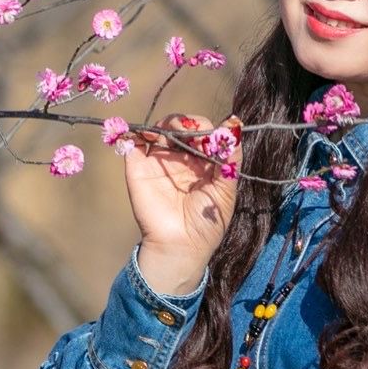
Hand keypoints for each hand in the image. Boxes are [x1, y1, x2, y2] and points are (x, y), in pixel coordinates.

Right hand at [121, 113, 240, 291]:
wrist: (179, 245)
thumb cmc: (207, 222)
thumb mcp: (226, 188)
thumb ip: (230, 157)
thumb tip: (235, 123)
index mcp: (204, 163)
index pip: (204, 133)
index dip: (205, 129)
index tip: (209, 138)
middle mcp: (181, 159)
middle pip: (180, 126)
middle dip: (184, 122)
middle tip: (186, 131)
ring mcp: (158, 162)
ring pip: (158, 130)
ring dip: (164, 124)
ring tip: (166, 132)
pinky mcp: (137, 167)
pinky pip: (132, 142)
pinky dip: (135, 132)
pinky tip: (146, 135)